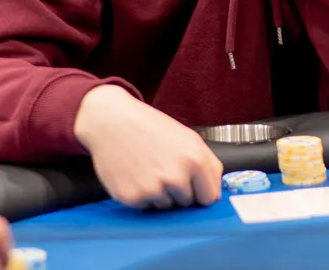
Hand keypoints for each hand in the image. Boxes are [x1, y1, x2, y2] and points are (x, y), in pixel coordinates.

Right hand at [74, 85, 222, 209]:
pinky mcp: (133, 198)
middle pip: (187, 203)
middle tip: (163, 167)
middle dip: (178, 191)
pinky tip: (136, 174)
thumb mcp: (189, 138)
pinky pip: (146, 207)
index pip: (209, 198)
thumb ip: (210, 165)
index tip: (192, 184)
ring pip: (166, 206)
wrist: (112, 121)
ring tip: (148, 168)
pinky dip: (141, 195)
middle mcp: (176, 177)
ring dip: (159, 193)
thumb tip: (216, 194)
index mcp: (195, 160)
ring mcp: (153, 189)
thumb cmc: (150, 127)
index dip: (200, 191)